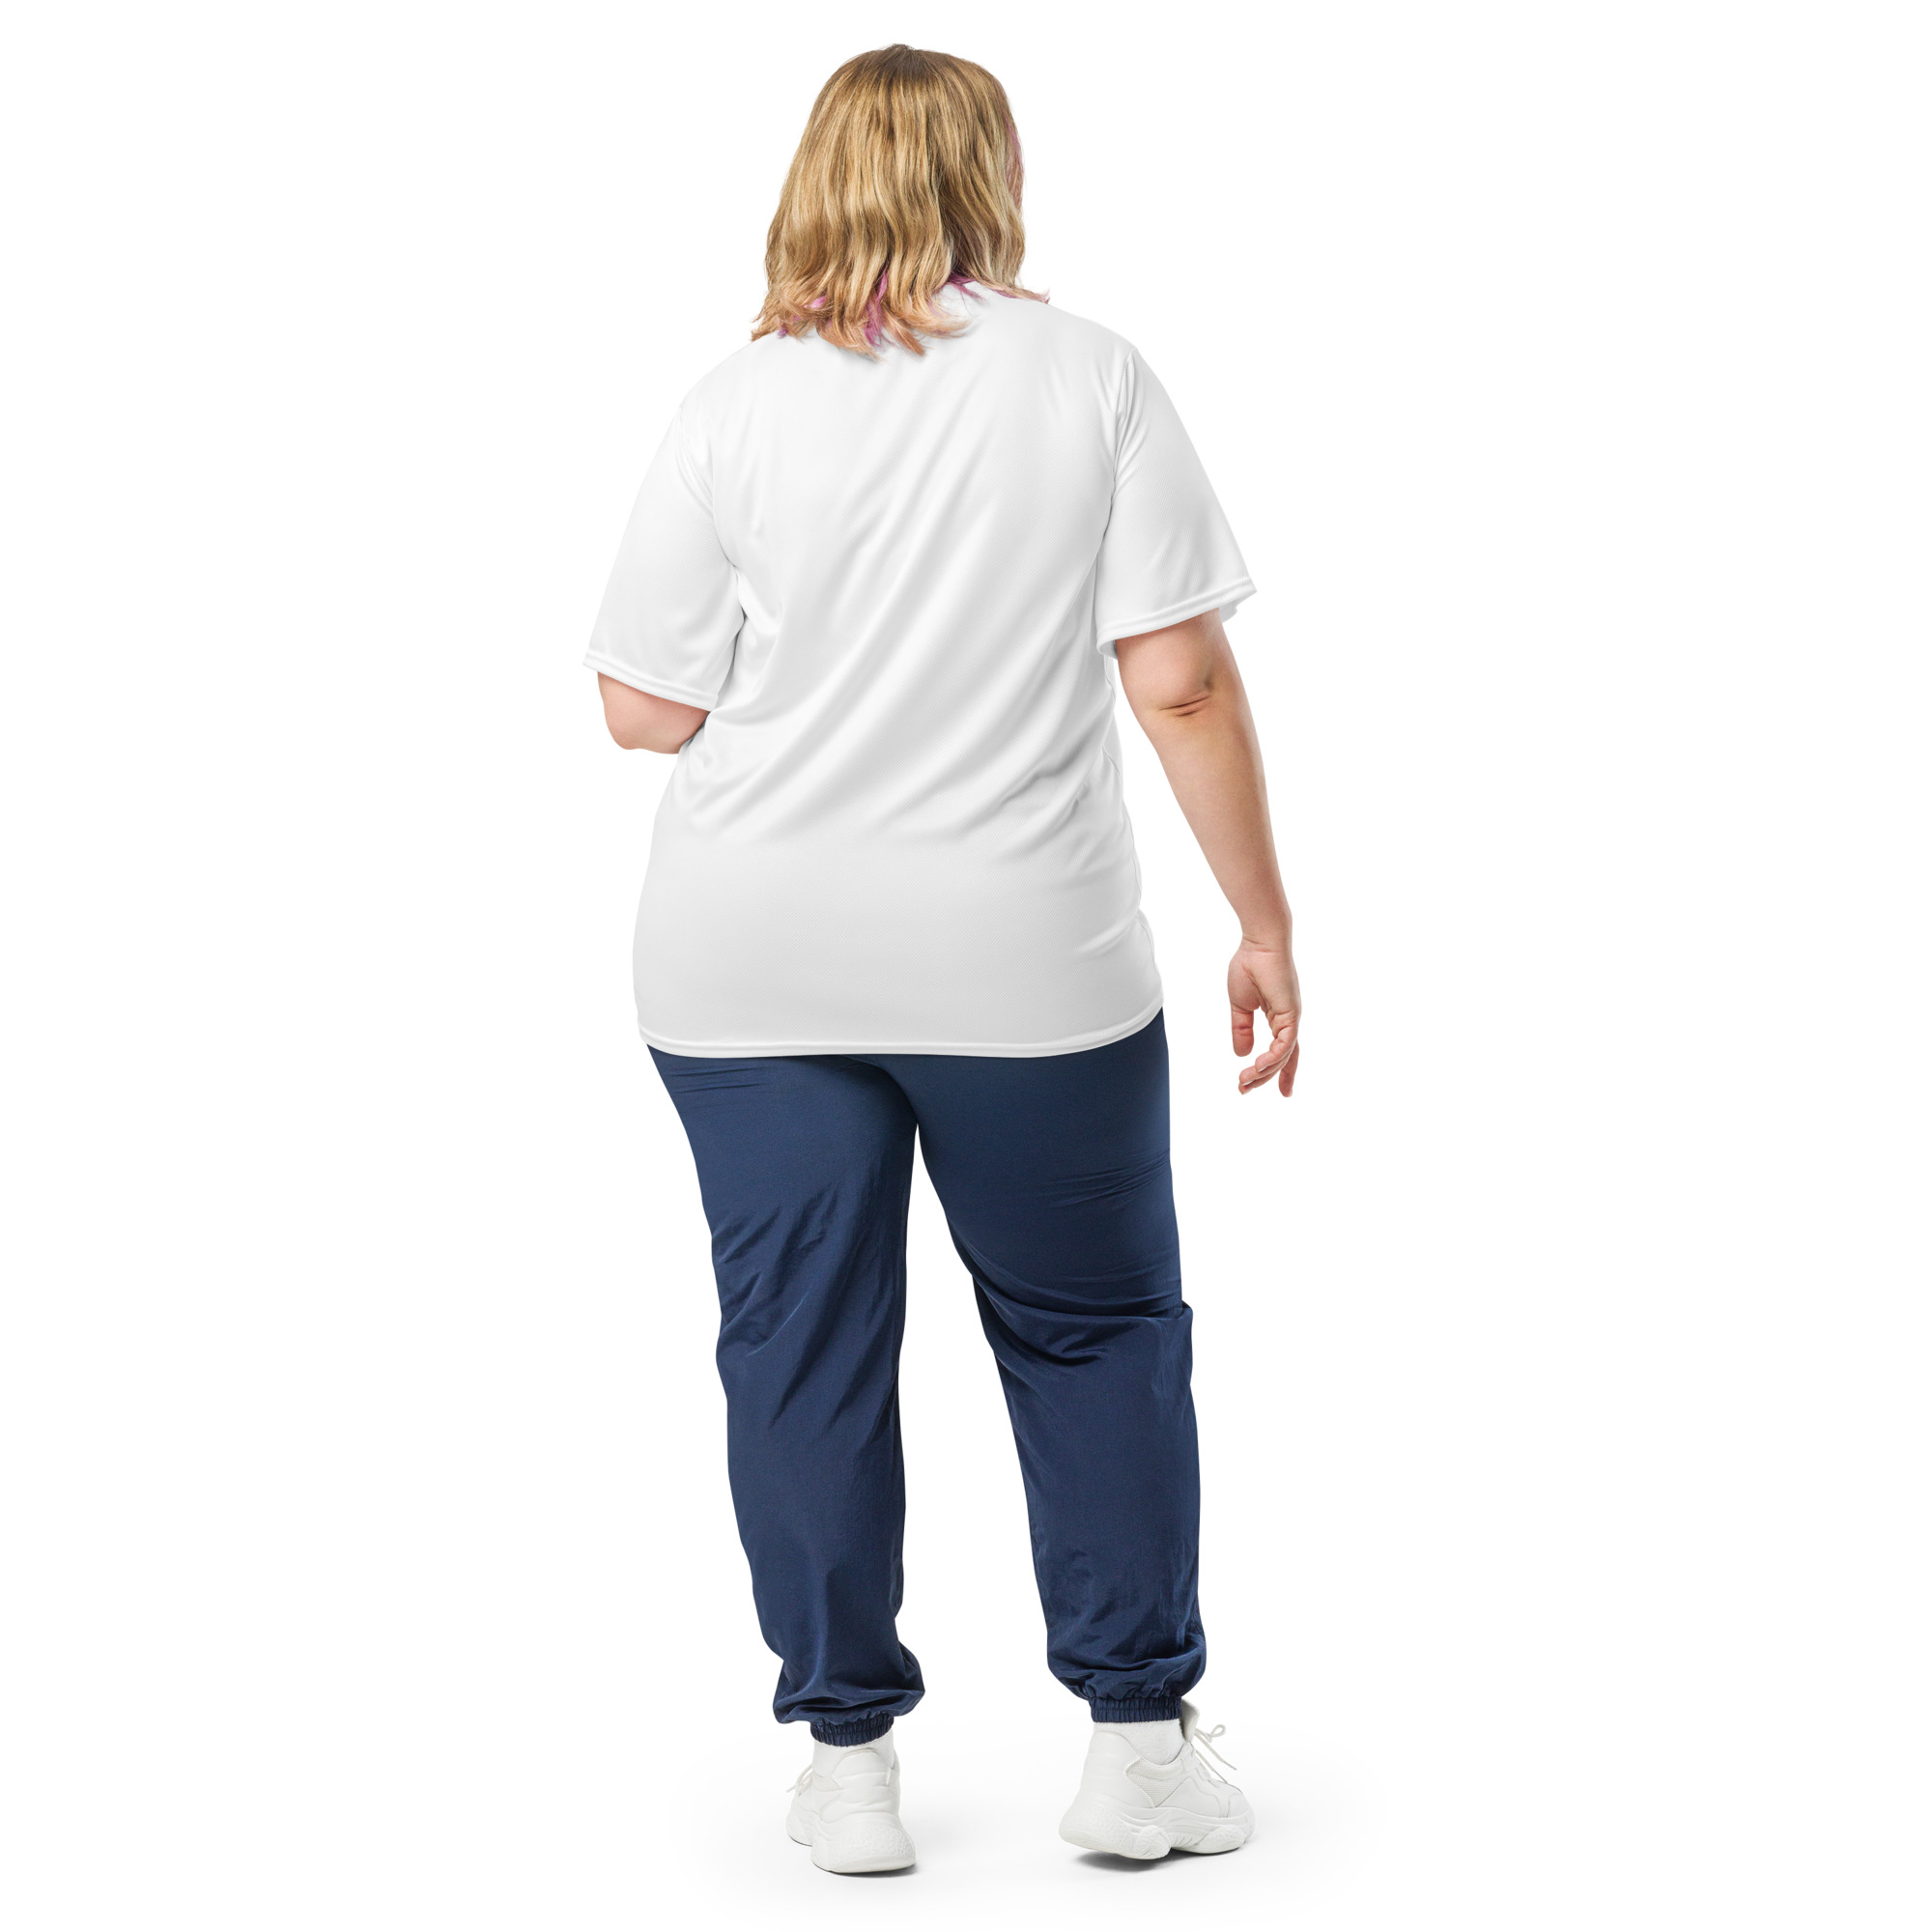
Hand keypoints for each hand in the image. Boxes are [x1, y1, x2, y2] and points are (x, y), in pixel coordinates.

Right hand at [1229, 937, 1299, 1096]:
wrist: (1258, 944)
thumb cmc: (1249, 966)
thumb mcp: (1240, 1006)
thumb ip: (1241, 1029)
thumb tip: (1241, 1054)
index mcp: (1279, 1017)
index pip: (1283, 1051)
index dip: (1282, 1072)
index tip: (1283, 1094)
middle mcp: (1289, 1021)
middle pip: (1283, 1058)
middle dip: (1267, 1078)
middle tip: (1244, 1090)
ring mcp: (1292, 1018)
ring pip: (1283, 1055)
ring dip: (1264, 1071)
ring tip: (1245, 1082)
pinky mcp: (1291, 1013)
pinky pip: (1285, 1043)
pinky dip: (1273, 1058)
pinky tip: (1258, 1067)